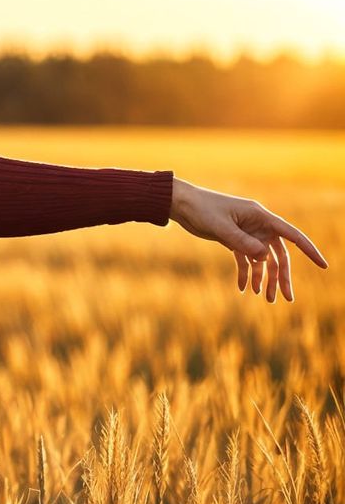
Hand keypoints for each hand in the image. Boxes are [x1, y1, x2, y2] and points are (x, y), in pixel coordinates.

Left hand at [168, 177, 327, 301]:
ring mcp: (247, 233)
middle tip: (284, 298)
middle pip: (277, 254)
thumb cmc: (201, 210)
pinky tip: (244, 288)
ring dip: (265, 279)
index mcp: (261, 217)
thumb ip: (242, 242)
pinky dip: (247, 274)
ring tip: (266, 299)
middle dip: (281, 276)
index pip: (291, 235)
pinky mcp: (234, 240)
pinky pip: (245, 260)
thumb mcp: (221, 228)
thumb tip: (265, 257)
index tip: (323, 266)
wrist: (181, 204)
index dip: (309, 251)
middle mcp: (258, 226)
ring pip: (262, 260)